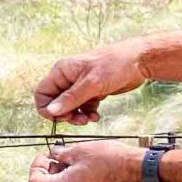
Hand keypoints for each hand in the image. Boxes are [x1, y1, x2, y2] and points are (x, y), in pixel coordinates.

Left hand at [27, 141, 145, 181]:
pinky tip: (91, 169)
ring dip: (67, 176)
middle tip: (61, 155)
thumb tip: (55, 154)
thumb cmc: (109, 159)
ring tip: (78, 160)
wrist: (136, 169)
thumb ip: (61, 154)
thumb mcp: (79, 149)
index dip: (36, 167)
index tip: (45, 156)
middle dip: (52, 170)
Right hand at [33, 42, 150, 123]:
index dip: (47, 108)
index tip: (61, 117)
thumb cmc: (115, 65)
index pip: (42, 93)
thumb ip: (71, 98)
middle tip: (80, 121)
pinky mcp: (93, 92)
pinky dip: (87, 114)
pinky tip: (96, 116)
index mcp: (62, 71)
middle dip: (65, 114)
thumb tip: (51, 111)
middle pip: (56, 102)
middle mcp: (68, 78)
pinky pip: (83, 107)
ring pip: (70, 107)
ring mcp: (81, 86)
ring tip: (90, 119)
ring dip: (77, 116)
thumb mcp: (91, 84)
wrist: (139, 61)